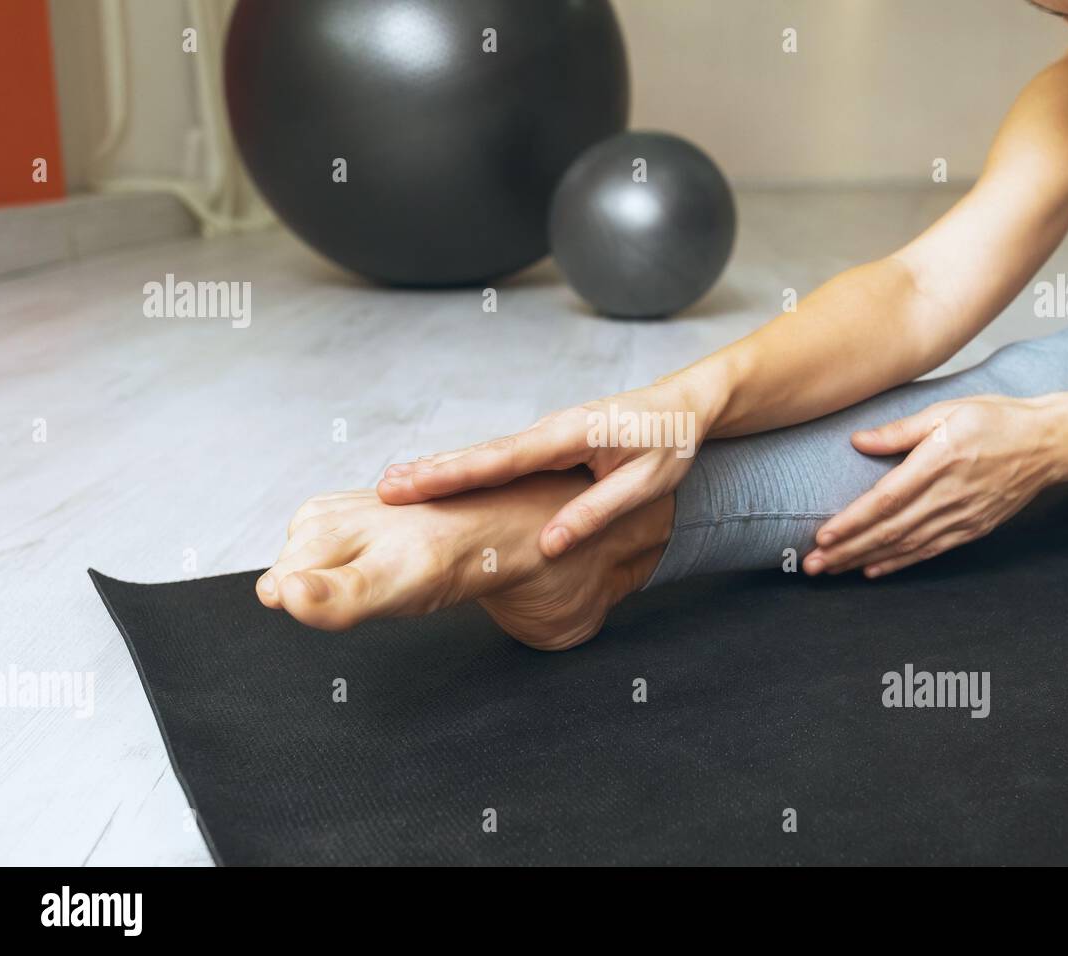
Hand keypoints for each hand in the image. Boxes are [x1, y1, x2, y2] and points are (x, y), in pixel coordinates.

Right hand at [377, 370, 726, 556]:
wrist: (683, 406)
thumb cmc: (669, 444)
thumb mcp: (645, 484)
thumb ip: (596, 512)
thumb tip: (549, 546)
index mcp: (570, 437)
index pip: (501, 461)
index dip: (455, 475)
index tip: (413, 485)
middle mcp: (549, 430)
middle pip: (481, 455)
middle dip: (431, 472)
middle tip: (384, 490)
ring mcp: (545, 434)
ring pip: (486, 455)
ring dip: (441, 469)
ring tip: (397, 484)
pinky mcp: (547, 442)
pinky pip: (500, 458)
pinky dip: (466, 467)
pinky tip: (441, 479)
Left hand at [804, 394, 1066, 577]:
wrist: (1049, 444)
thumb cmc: (997, 420)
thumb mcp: (947, 410)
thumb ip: (900, 430)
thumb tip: (858, 441)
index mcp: (940, 461)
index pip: (887, 500)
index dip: (853, 521)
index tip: (823, 536)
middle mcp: (949, 496)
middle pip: (890, 530)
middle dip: (847, 550)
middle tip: (812, 565)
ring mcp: (962, 517)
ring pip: (905, 546)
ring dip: (864, 560)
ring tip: (830, 570)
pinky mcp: (972, 529)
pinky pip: (929, 552)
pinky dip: (898, 563)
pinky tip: (872, 570)